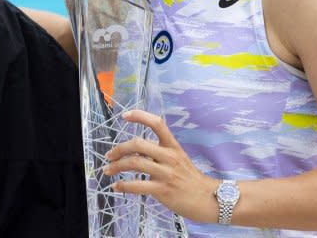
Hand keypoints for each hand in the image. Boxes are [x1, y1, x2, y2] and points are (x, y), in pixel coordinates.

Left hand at [103, 109, 218, 223]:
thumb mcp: (178, 158)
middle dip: (119, 148)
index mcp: (173, 146)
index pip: (157, 123)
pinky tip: (117, 186)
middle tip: (109, 155)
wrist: (208, 199)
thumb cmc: (190, 178)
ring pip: (135, 163)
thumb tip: (136, 148)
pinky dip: (123, 186)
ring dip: (116, 166)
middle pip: (138, 143)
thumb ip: (160, 151)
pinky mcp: (163, 190)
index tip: (124, 116)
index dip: (139, 116)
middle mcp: (169, 157)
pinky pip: (137, 185)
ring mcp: (166, 173)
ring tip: (108, 170)